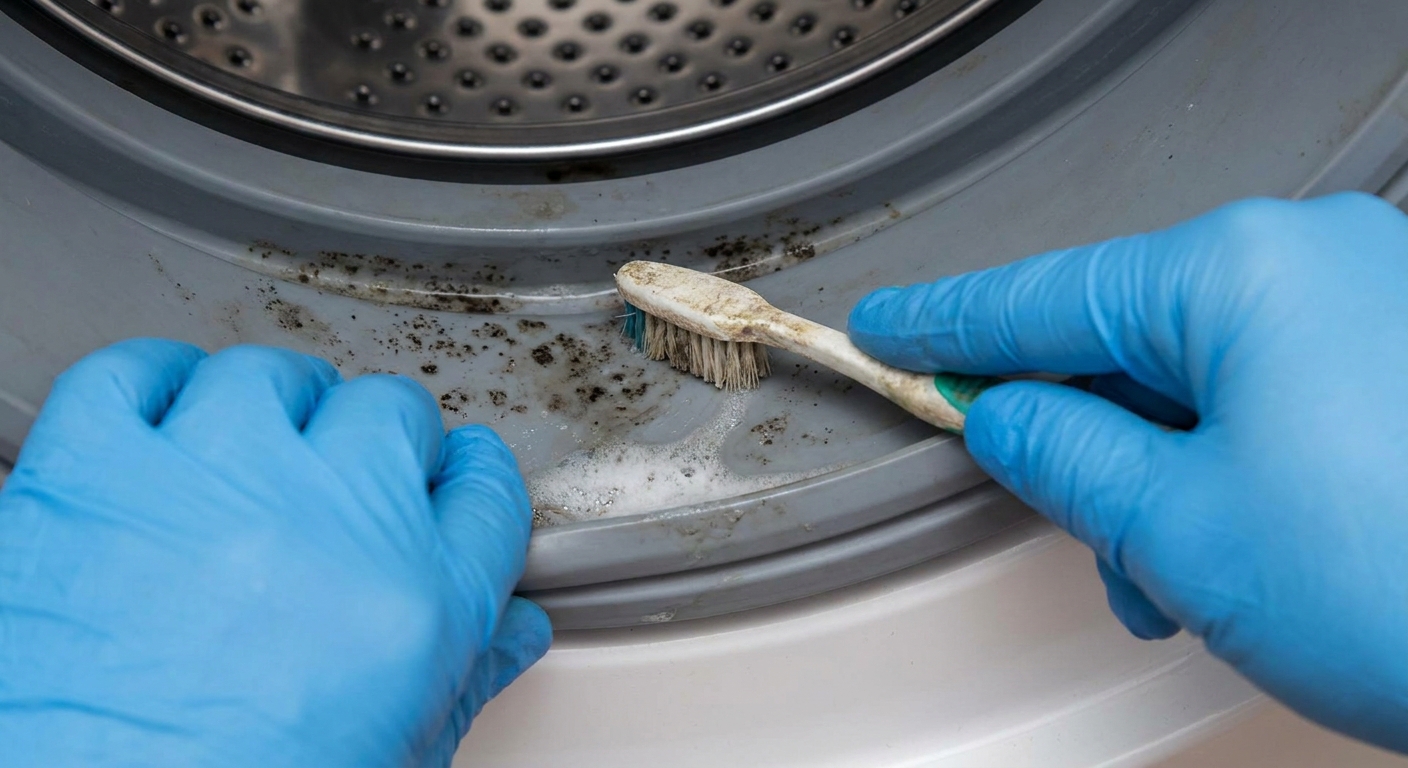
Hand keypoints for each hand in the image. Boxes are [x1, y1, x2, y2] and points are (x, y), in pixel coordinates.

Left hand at [0, 341, 550, 766]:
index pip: (485, 492)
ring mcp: (212, 481)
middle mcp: (328, 520)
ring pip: (272, 377)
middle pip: (391, 414)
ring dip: (275, 407)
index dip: (470, 479)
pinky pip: (131, 374)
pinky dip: (151, 384)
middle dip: (379, 442)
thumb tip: (510, 633)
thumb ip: (466, 681)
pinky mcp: (95, 472)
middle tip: (343, 485)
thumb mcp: (394, 758)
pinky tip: (162, 422)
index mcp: (417, 602)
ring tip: (249, 455)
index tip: (450, 478)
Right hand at [848, 193, 1407, 750]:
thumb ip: (1062, 454)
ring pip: (1205, 382)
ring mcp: (1381, 305)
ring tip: (1179, 577)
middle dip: (1082, 440)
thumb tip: (1003, 415)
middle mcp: (1319, 262)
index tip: (886, 329)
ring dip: (1164, 479)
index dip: (946, 324)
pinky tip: (1242, 553)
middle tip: (1055, 515)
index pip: (1043, 294)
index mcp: (1243, 273)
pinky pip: (1279, 398)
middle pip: (1128, 339)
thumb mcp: (1180, 528)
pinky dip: (1236, 473)